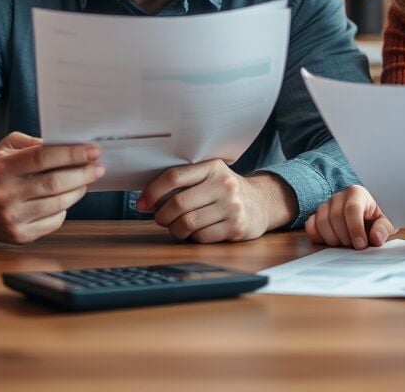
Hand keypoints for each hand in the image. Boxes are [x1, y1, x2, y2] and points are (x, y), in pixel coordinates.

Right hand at [0, 132, 103, 244]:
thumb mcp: (8, 147)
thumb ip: (36, 144)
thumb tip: (70, 147)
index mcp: (2, 168)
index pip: (43, 158)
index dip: (72, 154)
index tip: (94, 151)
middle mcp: (5, 194)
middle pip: (55, 183)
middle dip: (83, 174)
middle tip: (98, 167)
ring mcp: (11, 218)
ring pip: (58, 204)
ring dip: (78, 191)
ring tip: (86, 180)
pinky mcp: (18, 236)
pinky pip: (54, 221)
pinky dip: (64, 209)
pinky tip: (65, 199)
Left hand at [136, 159, 296, 242]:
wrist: (262, 203)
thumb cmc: (225, 191)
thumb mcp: (210, 177)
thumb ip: (184, 181)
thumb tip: (147, 197)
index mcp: (212, 167)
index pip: (174, 176)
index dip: (152, 192)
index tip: (141, 203)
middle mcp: (224, 185)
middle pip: (177, 203)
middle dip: (161, 215)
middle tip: (160, 219)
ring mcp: (232, 207)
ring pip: (187, 223)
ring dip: (175, 229)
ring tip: (177, 227)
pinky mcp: (236, 228)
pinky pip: (201, 237)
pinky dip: (193, 237)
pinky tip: (197, 232)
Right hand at [304, 185, 396, 249]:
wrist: (368, 217)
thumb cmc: (377, 218)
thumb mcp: (387, 222)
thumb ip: (383, 229)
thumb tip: (375, 238)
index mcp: (357, 193)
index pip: (352, 209)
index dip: (355, 229)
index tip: (361, 244)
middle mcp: (339, 196)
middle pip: (335, 216)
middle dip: (345, 236)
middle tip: (354, 246)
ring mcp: (326, 205)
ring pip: (321, 221)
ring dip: (333, 239)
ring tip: (345, 244)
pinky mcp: (316, 215)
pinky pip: (310, 225)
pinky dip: (317, 236)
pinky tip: (330, 241)